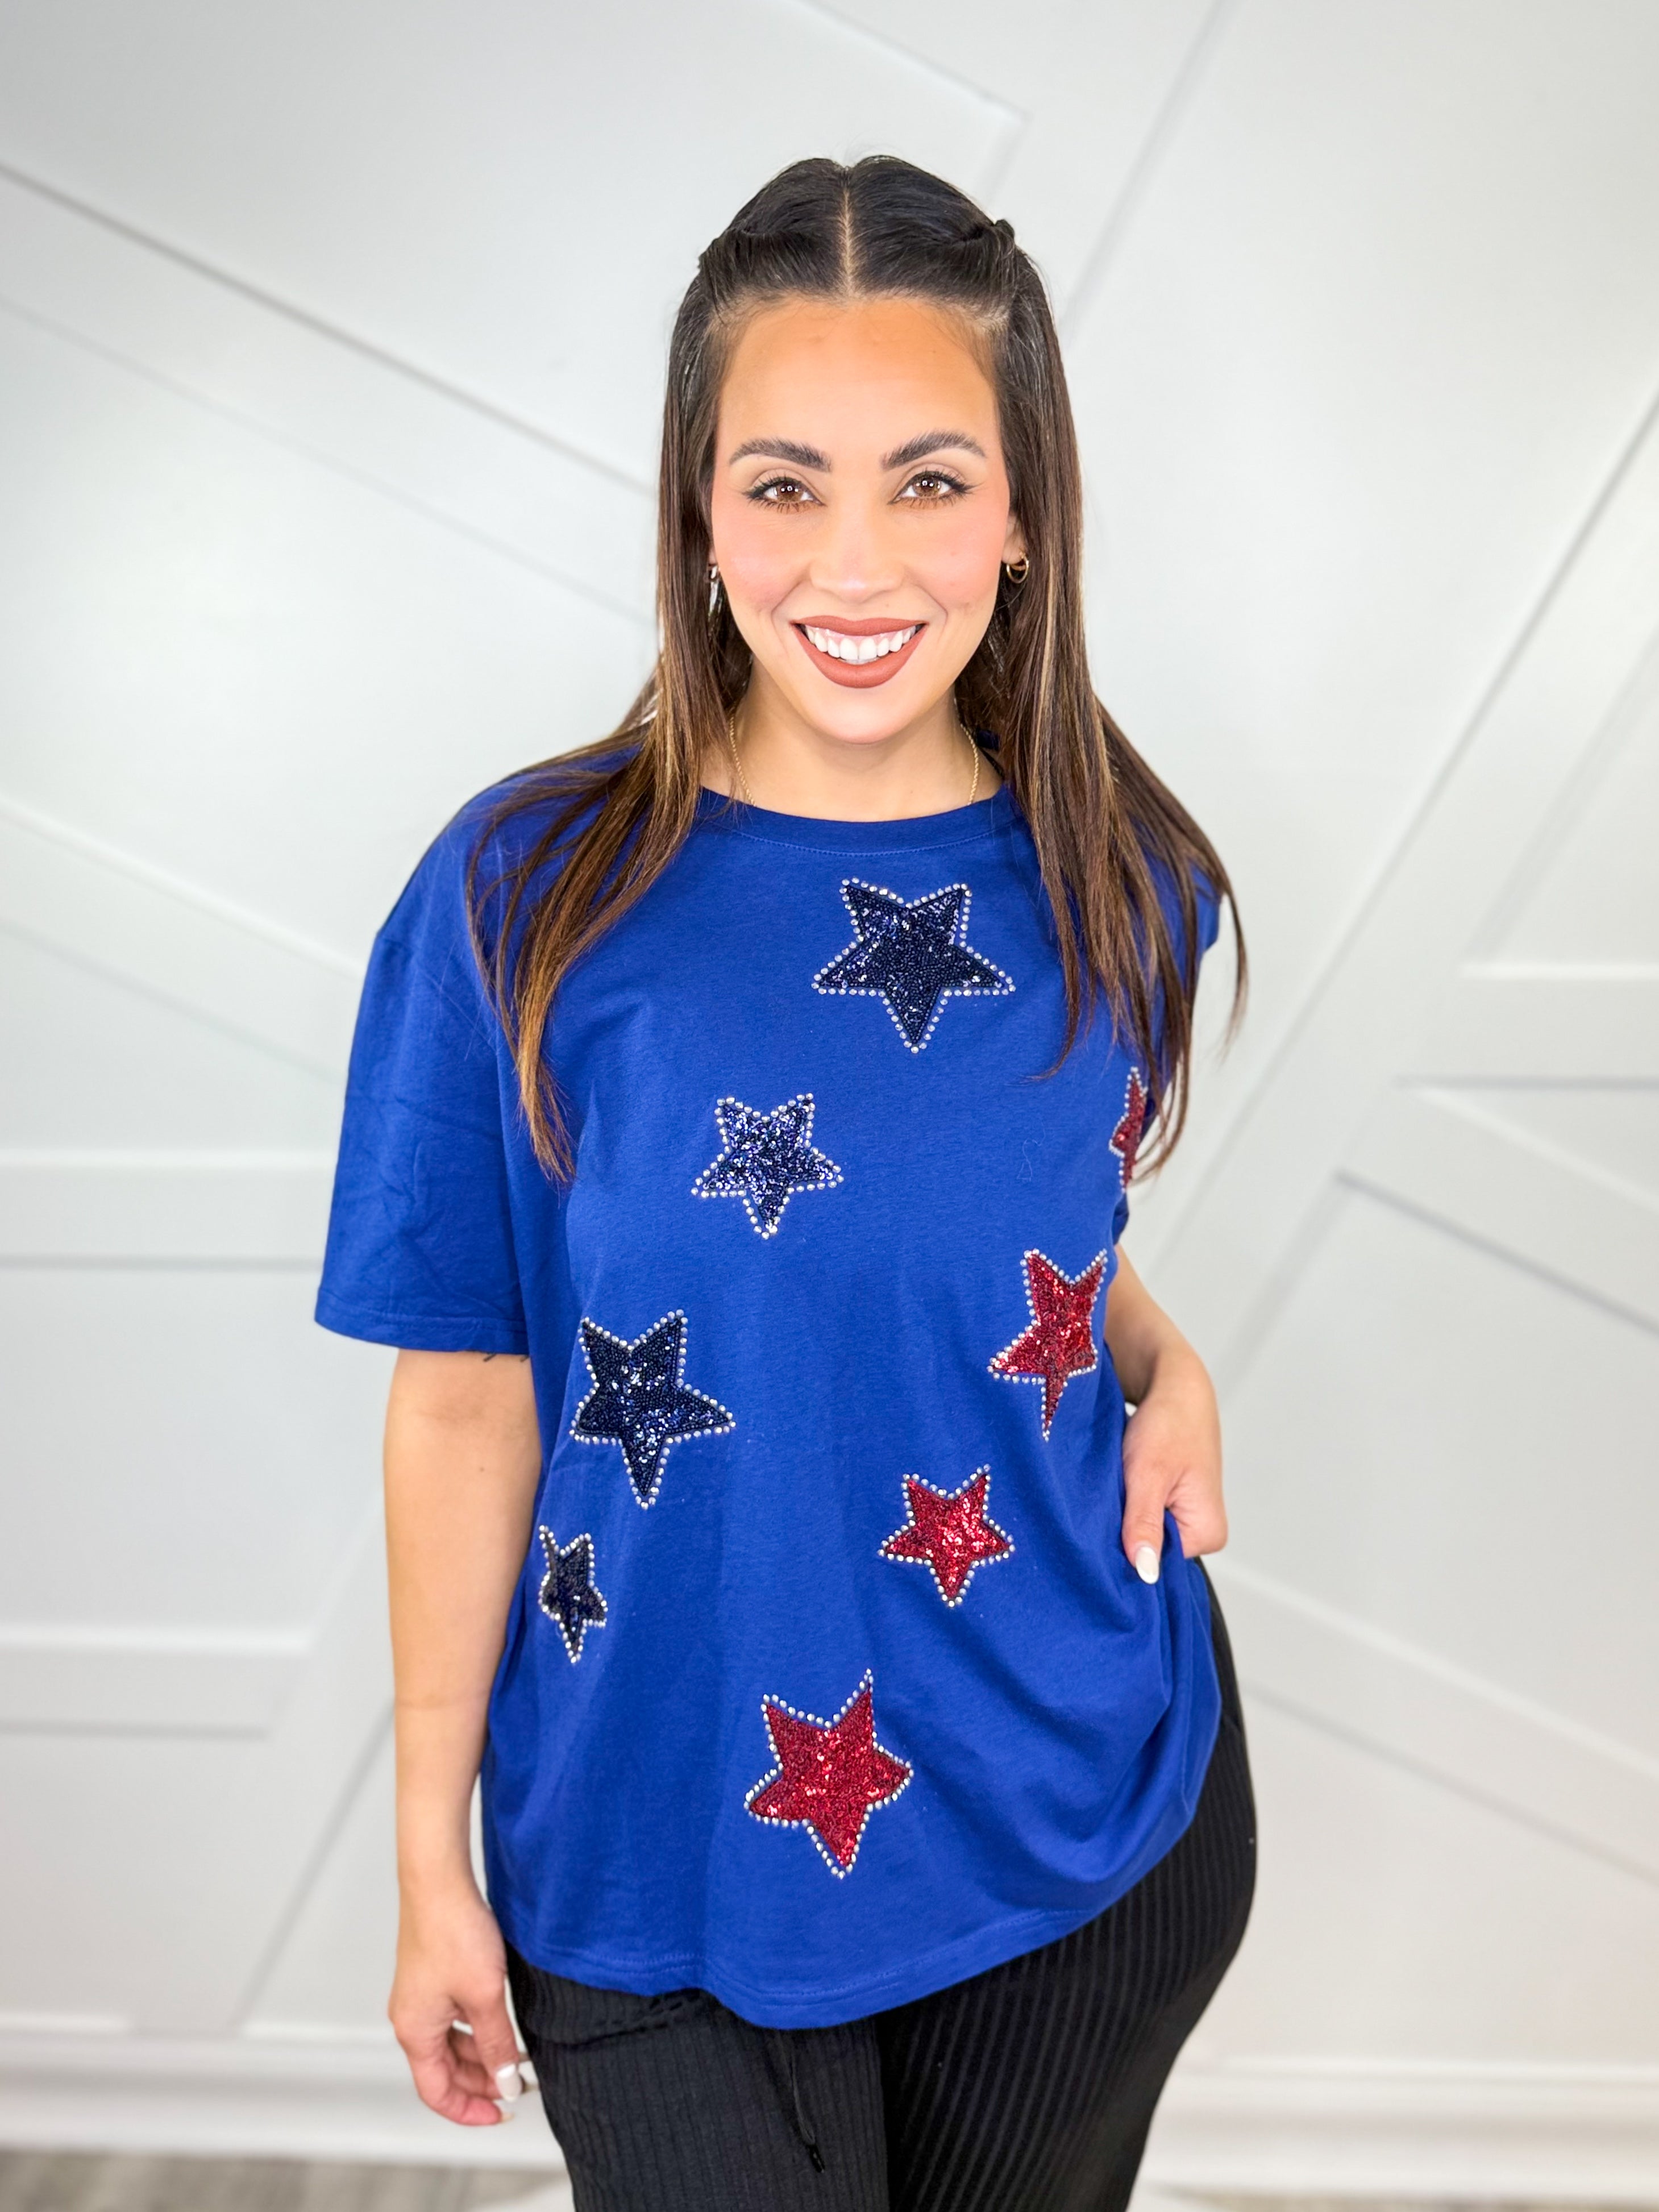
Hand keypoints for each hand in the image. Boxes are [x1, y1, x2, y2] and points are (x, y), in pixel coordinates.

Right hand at [390, 1874, 527, 2126]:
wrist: (438, 1880)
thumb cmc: (454, 1932)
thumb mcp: (485, 1996)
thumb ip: (496, 2045)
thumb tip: (505, 2084)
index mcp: (416, 2032)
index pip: (437, 2093)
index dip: (469, 2110)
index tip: (501, 2114)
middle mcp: (412, 2018)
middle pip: (445, 2070)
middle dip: (482, 2081)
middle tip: (520, 2084)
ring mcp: (420, 1997)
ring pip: (451, 2044)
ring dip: (483, 2054)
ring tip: (518, 2055)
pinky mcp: (431, 1977)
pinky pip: (453, 2019)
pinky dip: (477, 2029)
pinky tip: (503, 2023)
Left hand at [1120, 1339, 1226, 1582]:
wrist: (1174, 1384)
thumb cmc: (1168, 1423)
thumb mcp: (1148, 1474)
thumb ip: (1145, 1524)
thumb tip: (1145, 1574)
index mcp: (1207, 1534)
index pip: (1155, 1566)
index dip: (1123, 1550)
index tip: (1099, 1531)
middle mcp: (1203, 1532)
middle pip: (1149, 1551)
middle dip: (1121, 1533)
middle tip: (1102, 1503)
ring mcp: (1187, 1519)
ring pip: (1141, 1533)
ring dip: (1120, 1516)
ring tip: (1110, 1490)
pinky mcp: (1171, 1503)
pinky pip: (1141, 1516)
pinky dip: (1123, 1504)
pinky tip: (1114, 1488)